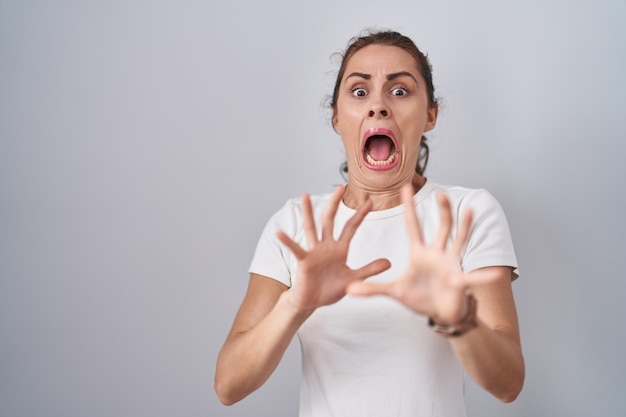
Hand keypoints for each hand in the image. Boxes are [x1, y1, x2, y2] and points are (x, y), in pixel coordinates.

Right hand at [276, 185, 390, 312]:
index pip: (351, 227)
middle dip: (335, 203)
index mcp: (339, 249)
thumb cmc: (329, 289)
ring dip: (308, 212)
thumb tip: (389, 263)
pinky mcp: (304, 261)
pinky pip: (295, 249)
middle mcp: (326, 246)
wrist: (313, 302)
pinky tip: (280, 233)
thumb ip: (369, 270)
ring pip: (311, 228)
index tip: (370, 201)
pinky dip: (287, 241)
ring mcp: (314, 252)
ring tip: (305, 195)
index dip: (360, 215)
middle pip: (330, 220)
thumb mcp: (353, 279)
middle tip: (340, 186)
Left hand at [347, 185, 499, 323]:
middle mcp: (437, 253)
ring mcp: (451, 264)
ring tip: (470, 211)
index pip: (413, 225)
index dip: (409, 207)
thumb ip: (374, 289)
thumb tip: (349, 291)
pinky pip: (472, 278)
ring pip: (458, 242)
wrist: (439, 313)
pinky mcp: (459, 281)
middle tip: (442, 193)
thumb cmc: (420, 297)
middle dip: (442, 212)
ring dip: (464, 228)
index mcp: (420, 252)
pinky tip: (497, 274)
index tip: (404, 186)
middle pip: (441, 228)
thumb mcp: (395, 291)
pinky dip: (483, 277)